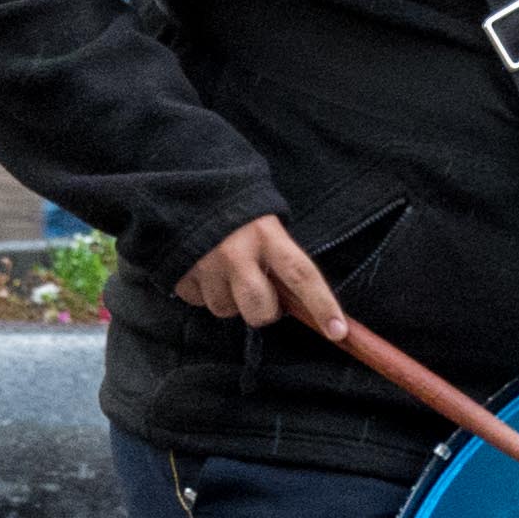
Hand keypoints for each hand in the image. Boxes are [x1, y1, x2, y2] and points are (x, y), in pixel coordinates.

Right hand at [175, 216, 345, 331]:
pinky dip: (202, 292)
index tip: (338, 332)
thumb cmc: (235, 207)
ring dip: (228, 299)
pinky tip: (201, 269)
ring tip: (223, 272)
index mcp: (266, 234)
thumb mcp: (264, 221)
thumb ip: (278, 254)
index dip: (322, 305)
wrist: (183, 185)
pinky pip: (198, 302)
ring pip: (225, 310)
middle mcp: (236, 253)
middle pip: (260, 310)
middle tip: (260, 295)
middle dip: (264, 311)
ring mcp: (205, 266)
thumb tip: (293, 297)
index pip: (302, 275)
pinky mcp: (180, 274)